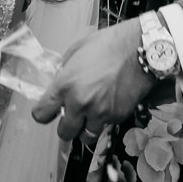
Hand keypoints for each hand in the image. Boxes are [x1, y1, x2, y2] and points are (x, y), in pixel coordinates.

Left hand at [31, 20, 153, 141]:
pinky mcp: (117, 116)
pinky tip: (107, 105)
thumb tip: (57, 83)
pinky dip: (104, 120)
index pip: (41, 114)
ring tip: (88, 115)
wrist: (141, 49)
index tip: (48, 110)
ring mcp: (100, 113)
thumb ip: (63, 71)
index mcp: (65, 85)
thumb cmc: (109, 44)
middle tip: (70, 115)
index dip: (43, 113)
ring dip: (85, 128)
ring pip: (86, 137)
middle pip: (63, 133)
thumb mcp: (76, 51)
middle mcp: (80, 103)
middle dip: (65, 125)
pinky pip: (105, 127)